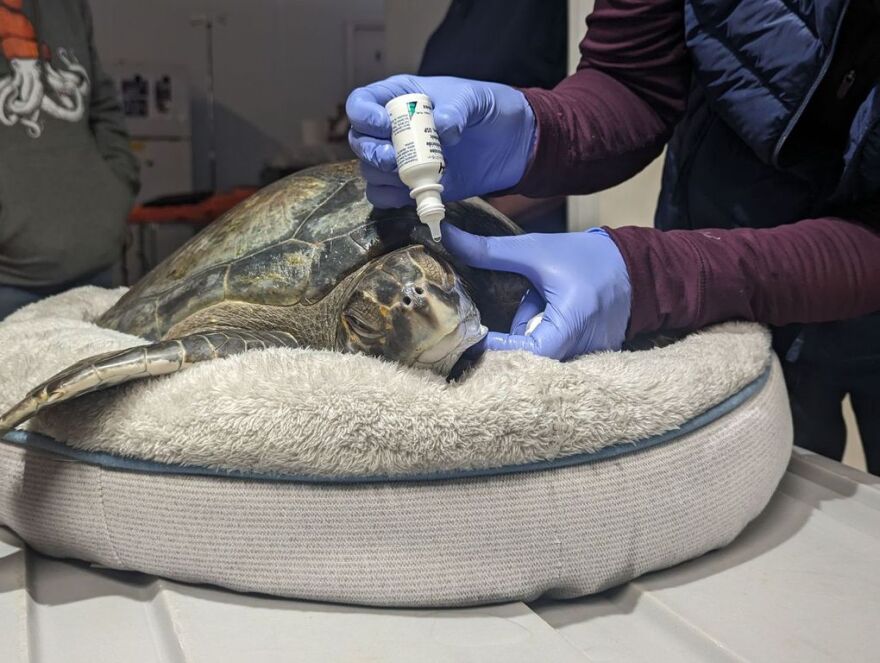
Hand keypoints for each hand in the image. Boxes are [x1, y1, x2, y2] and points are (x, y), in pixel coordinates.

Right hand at [346, 75, 535, 206]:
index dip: (364, 116)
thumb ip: (457, 109)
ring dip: (381, 176)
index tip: (385, 125)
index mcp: (400, 98)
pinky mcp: (412, 186)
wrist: (512, 144)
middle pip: (360, 142)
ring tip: (410, 176)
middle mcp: (393, 129)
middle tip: (394, 159)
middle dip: (372, 152)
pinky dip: (392, 198)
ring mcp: (401, 159)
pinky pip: (384, 196)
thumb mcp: (475, 99)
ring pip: (369, 171)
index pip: (361, 104)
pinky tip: (414, 192)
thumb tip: (440, 129)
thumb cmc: (489, 110)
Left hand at [441, 224, 631, 359]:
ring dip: (525, 336)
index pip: (525, 350)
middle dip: (505, 344)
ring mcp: (586, 357)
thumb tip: (448, 236)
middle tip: (478, 330)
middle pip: (528, 359)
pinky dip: (540, 337)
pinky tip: (543, 313)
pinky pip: (552, 354)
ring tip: (528, 308)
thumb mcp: (536, 250)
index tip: (471, 334)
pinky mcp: (587, 357)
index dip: (495, 347)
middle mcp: (581, 348)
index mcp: (571, 323)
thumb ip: (490, 251)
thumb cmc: (586, 258)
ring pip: (538, 356)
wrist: (635, 267)